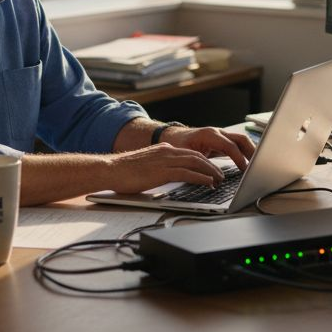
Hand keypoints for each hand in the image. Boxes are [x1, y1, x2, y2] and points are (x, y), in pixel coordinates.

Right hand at [105, 144, 225, 193]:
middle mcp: (167, 151)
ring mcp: (165, 161)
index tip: (211, 169)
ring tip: (219, 180)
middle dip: (211, 166)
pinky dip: (201, 178)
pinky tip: (208, 183)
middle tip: (221, 175)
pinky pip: (187, 173)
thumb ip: (159, 165)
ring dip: (210, 171)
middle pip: (197, 156)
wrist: (110, 169)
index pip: (189, 153)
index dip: (203, 161)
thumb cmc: (124, 171)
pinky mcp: (163, 172)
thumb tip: (168, 172)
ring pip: (196, 163)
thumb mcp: (146, 163)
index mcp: (163, 149)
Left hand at [160, 126, 254, 171]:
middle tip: (259, 166)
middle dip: (252, 152)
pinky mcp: (222, 140)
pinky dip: (245, 152)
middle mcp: (217, 132)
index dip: (239, 158)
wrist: (172, 136)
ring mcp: (221, 135)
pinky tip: (250, 162)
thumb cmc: (177, 144)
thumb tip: (212, 180)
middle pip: (240, 139)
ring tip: (258, 165)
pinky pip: (237, 144)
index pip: (230, 145)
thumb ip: (198, 166)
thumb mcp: (185, 156)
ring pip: (241, 140)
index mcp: (209, 135)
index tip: (245, 170)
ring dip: (251, 151)